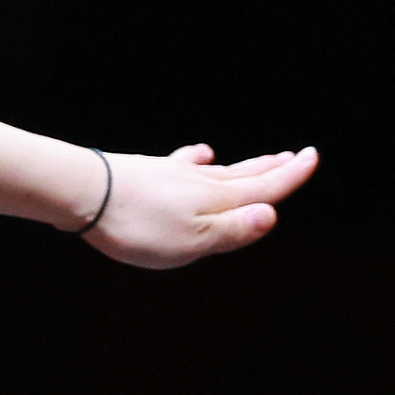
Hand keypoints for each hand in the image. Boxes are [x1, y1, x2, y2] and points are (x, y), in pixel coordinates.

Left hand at [87, 144, 318, 268]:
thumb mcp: (191, 240)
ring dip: (244, 165)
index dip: (290, 177)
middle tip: (296, 157)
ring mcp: (172, 174)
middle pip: (244, 175)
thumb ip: (231, 230)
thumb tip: (272, 214)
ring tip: (263, 159)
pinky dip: (197, 159)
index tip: (312, 157)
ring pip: (218, 170)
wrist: (82, 192)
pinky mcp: (147, 172)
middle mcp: (199, 183)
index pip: (263, 188)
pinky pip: (183, 163)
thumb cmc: (137, 224)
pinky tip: (199, 154)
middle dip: (272, 169)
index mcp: (216, 202)